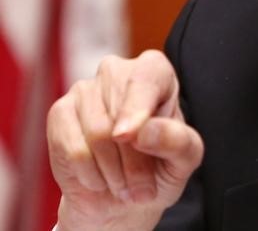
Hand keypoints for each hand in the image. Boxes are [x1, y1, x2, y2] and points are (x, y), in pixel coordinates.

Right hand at [47, 50, 203, 230]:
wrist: (123, 198)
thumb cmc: (161, 168)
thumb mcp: (185, 158)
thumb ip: (176, 141)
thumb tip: (143, 130)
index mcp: (155, 71)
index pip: (145, 79)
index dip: (137, 108)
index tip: (129, 137)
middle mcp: (117, 71)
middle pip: (120, 115)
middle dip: (134, 162)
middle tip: (143, 189)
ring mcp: (84, 89)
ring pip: (97, 135)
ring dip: (115, 173)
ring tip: (125, 185)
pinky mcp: (60, 112)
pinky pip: (74, 149)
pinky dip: (91, 175)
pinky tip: (100, 180)